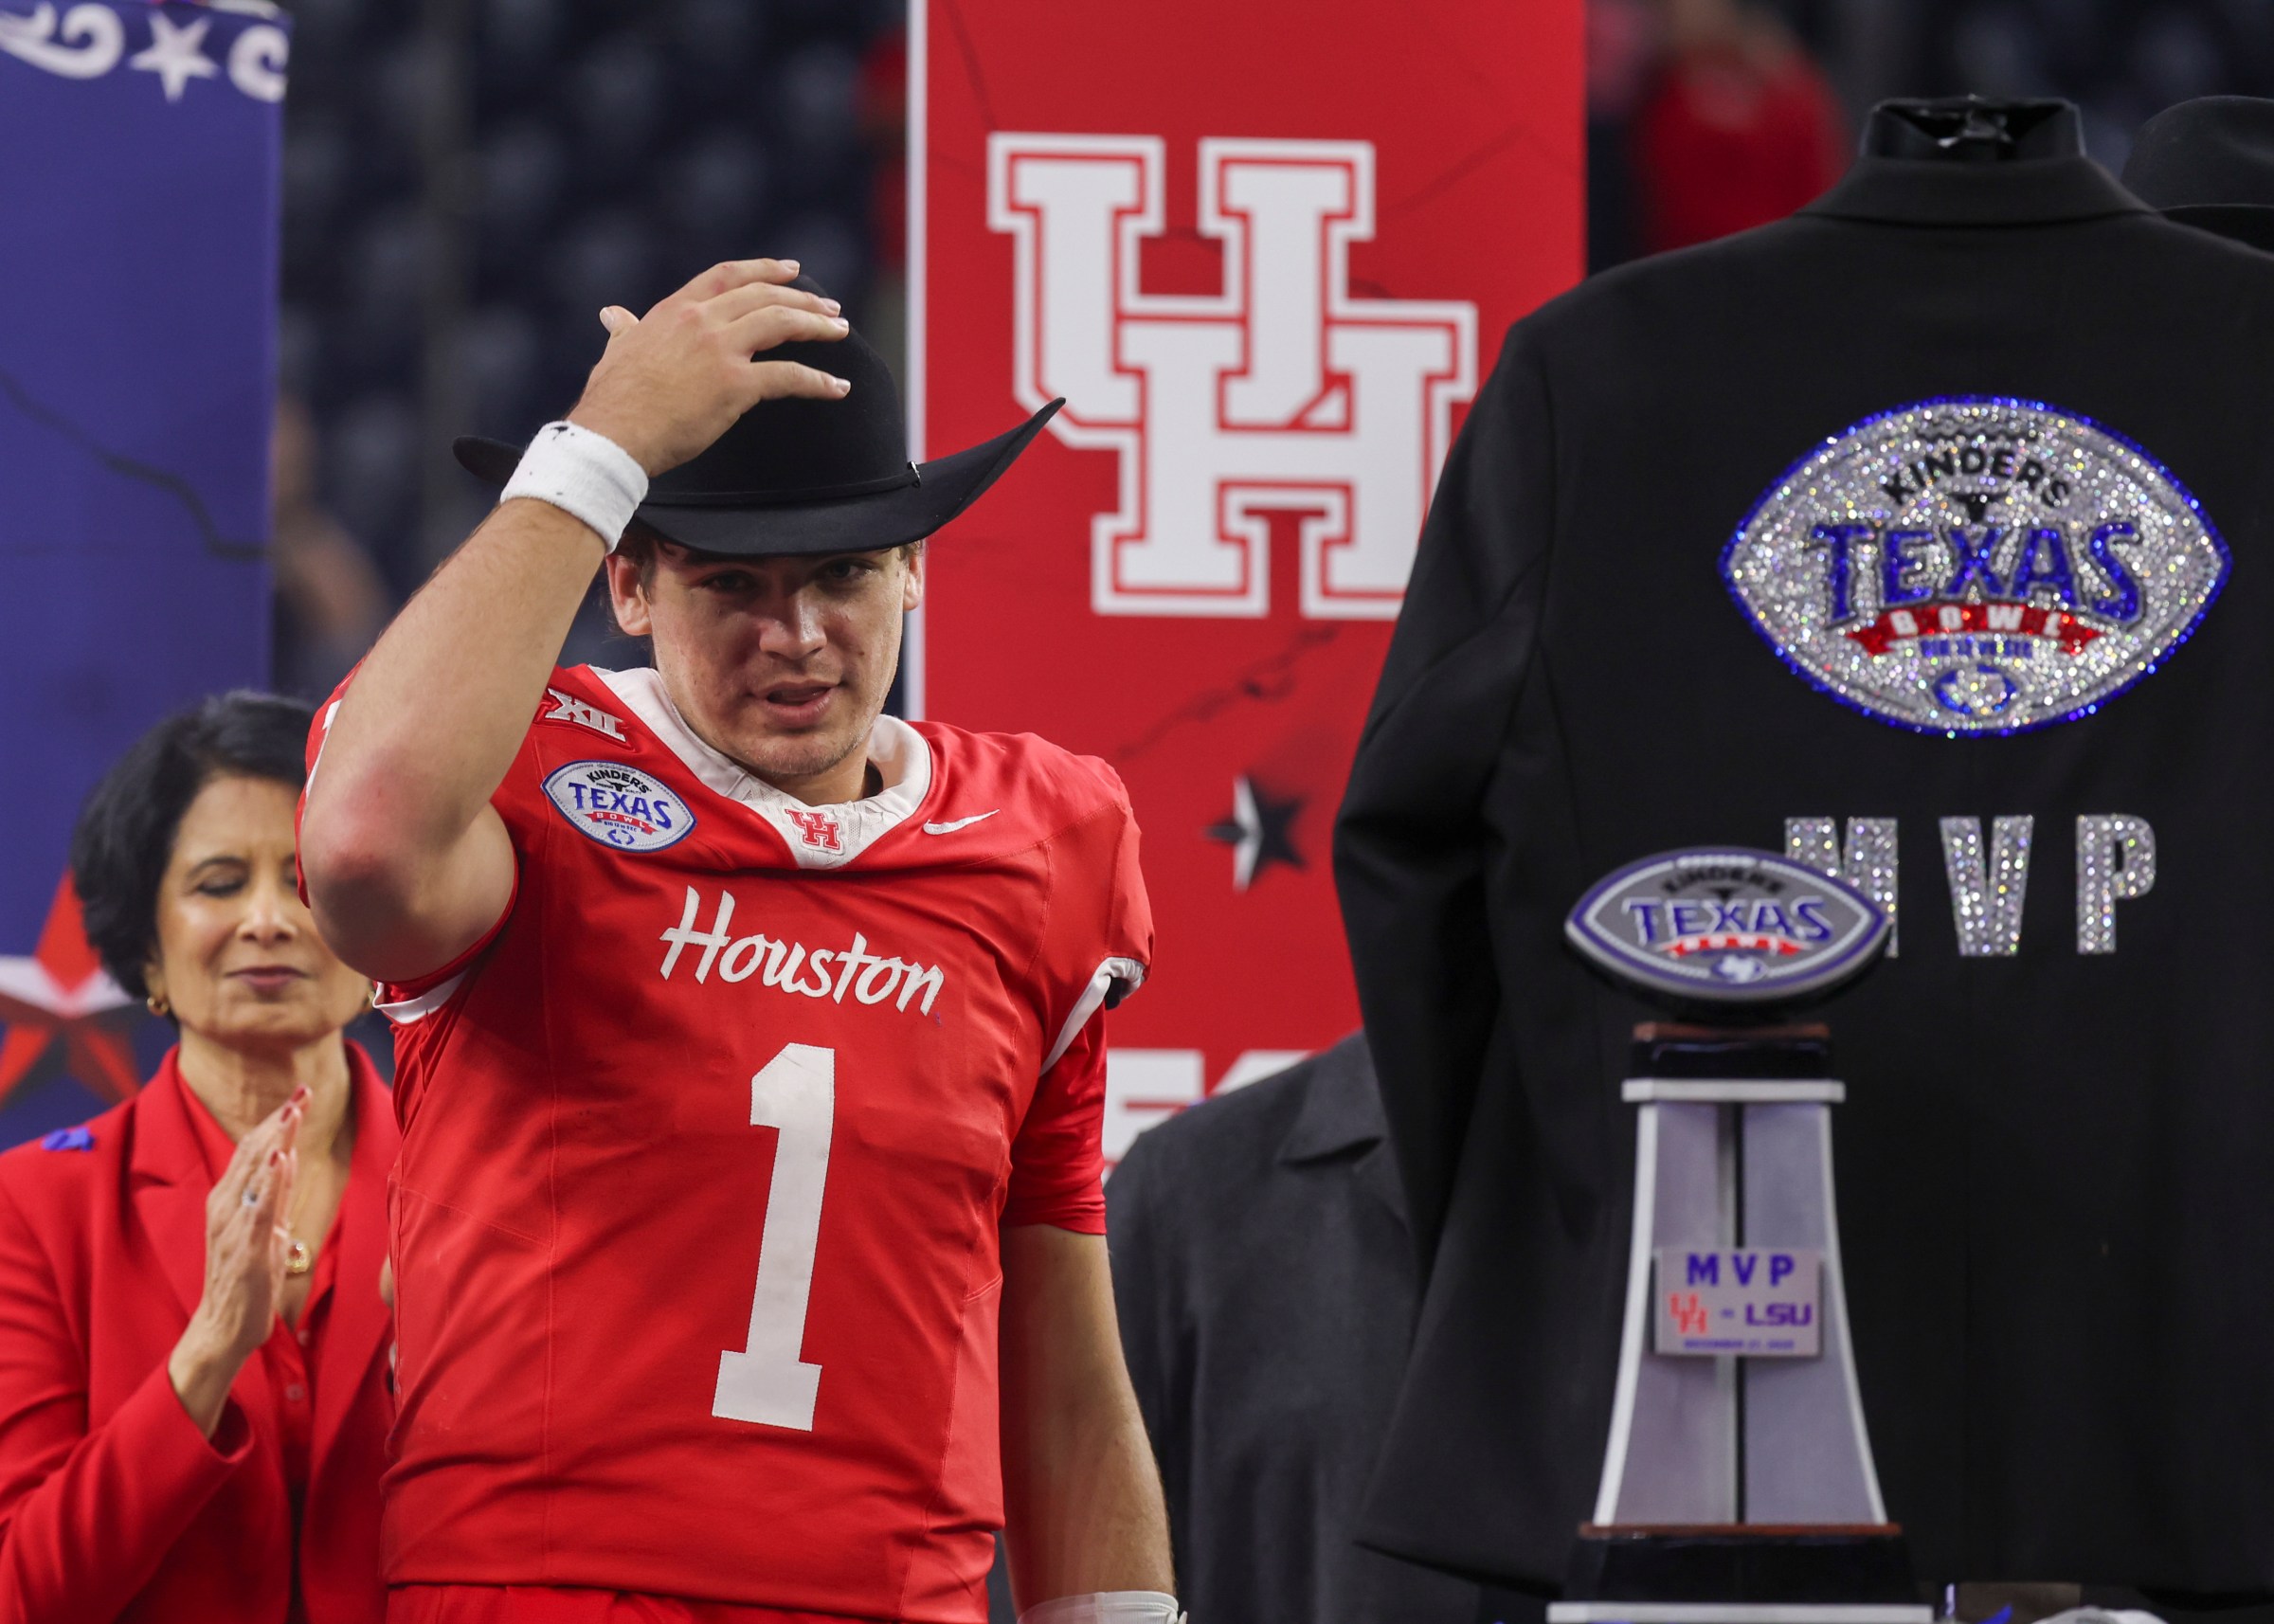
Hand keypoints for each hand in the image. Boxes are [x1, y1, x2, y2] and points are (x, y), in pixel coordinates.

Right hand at [166, 1090, 303, 1435]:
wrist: (222, 1328)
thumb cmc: (246, 1280)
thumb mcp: (265, 1230)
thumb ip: (275, 1197)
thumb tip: (286, 1161)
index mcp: (231, 1200)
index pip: (255, 1151)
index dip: (276, 1122)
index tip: (299, 1094)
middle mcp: (226, 1207)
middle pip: (254, 1154)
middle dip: (279, 1121)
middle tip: (303, 1091)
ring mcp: (233, 1227)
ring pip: (255, 1175)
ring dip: (274, 1141)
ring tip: (292, 1112)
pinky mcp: (244, 1249)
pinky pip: (259, 1210)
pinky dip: (269, 1184)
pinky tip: (279, 1160)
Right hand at [566, 258, 850, 476]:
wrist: (612, 434)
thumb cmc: (612, 400)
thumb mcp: (617, 351)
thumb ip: (624, 329)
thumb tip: (613, 315)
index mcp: (675, 310)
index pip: (727, 276)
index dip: (764, 269)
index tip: (792, 269)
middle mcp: (701, 321)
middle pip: (764, 296)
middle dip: (803, 298)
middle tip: (830, 307)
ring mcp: (720, 350)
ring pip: (782, 324)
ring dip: (817, 325)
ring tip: (840, 331)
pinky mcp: (736, 385)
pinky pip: (789, 377)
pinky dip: (819, 381)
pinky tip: (838, 387)